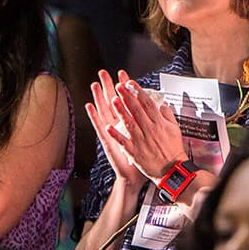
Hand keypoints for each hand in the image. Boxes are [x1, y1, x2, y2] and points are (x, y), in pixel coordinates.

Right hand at [85, 69, 145, 186]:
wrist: (135, 176)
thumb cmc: (143, 157)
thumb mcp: (146, 137)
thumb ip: (150, 123)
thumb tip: (158, 109)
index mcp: (129, 123)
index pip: (127, 101)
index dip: (125, 88)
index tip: (123, 74)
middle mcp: (119, 126)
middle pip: (113, 102)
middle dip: (109, 87)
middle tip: (103, 73)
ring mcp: (112, 133)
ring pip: (105, 112)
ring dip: (100, 98)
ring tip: (95, 85)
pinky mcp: (108, 141)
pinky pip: (100, 128)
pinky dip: (95, 117)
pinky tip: (90, 107)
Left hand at [106, 77, 186, 183]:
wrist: (172, 170)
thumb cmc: (173, 150)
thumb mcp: (175, 129)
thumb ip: (167, 115)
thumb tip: (162, 104)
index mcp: (159, 123)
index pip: (147, 103)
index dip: (138, 92)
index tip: (130, 83)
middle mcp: (149, 130)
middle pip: (137, 110)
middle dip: (127, 97)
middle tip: (119, 86)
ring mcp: (141, 141)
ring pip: (129, 123)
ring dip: (121, 111)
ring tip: (113, 100)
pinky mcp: (135, 152)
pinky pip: (124, 142)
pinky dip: (116, 135)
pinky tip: (108, 127)